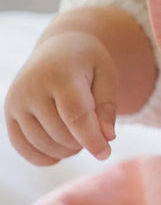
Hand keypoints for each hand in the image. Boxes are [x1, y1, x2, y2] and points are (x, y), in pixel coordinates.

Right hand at [4, 29, 117, 164]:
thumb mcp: (106, 73)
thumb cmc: (87, 62)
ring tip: (80, 136)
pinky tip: (61, 153)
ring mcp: (16, 100)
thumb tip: (107, 138)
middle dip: (82, 141)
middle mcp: (33, 87)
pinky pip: (23, 147)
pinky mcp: (8, 112)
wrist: (58, 47)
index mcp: (61, 73)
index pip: (75, 115)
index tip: (105, 153)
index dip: (91, 138)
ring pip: (42, 143)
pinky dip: (43, 157)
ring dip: (66, 150)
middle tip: (95, 132)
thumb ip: (107, 105)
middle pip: (60, 132)